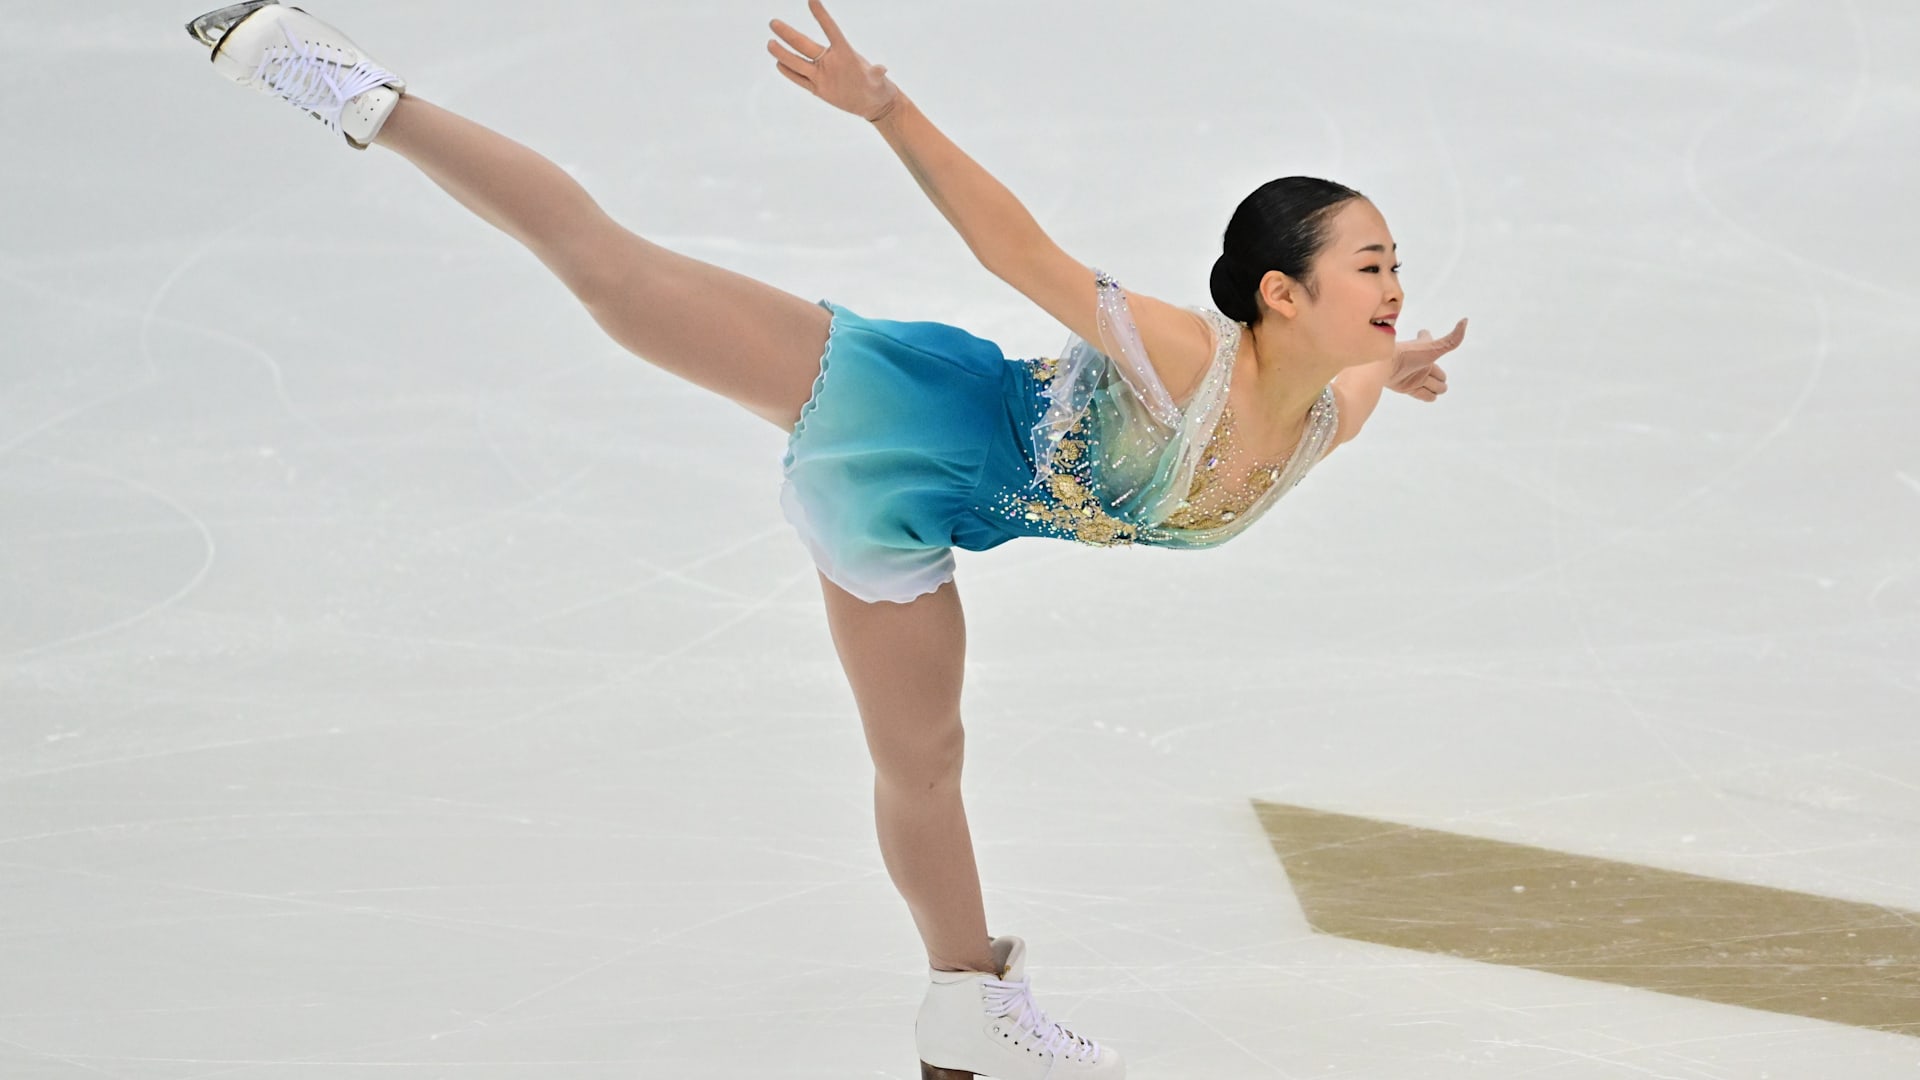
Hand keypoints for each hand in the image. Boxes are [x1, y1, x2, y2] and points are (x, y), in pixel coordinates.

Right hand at [768, 0, 901, 121]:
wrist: (871, 104)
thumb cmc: (877, 88)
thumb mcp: (878, 82)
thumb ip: (877, 74)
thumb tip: (882, 69)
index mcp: (845, 53)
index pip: (830, 30)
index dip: (821, 16)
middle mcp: (830, 60)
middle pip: (805, 45)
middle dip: (789, 35)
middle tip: (773, 23)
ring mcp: (822, 74)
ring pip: (798, 62)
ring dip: (783, 54)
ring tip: (769, 43)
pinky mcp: (818, 88)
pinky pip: (800, 79)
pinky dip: (789, 72)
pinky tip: (778, 63)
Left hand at [1388, 318, 1467, 401]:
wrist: (1384, 368)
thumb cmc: (1409, 354)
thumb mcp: (1434, 348)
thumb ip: (1452, 339)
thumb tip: (1466, 320)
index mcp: (1425, 349)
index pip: (1427, 338)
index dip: (1426, 336)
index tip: (1422, 332)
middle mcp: (1420, 362)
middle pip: (1439, 373)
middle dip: (1440, 378)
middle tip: (1431, 373)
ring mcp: (1414, 376)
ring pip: (1434, 386)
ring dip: (1437, 388)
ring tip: (1429, 384)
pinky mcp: (1408, 389)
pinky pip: (1424, 396)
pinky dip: (1429, 396)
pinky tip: (1429, 394)